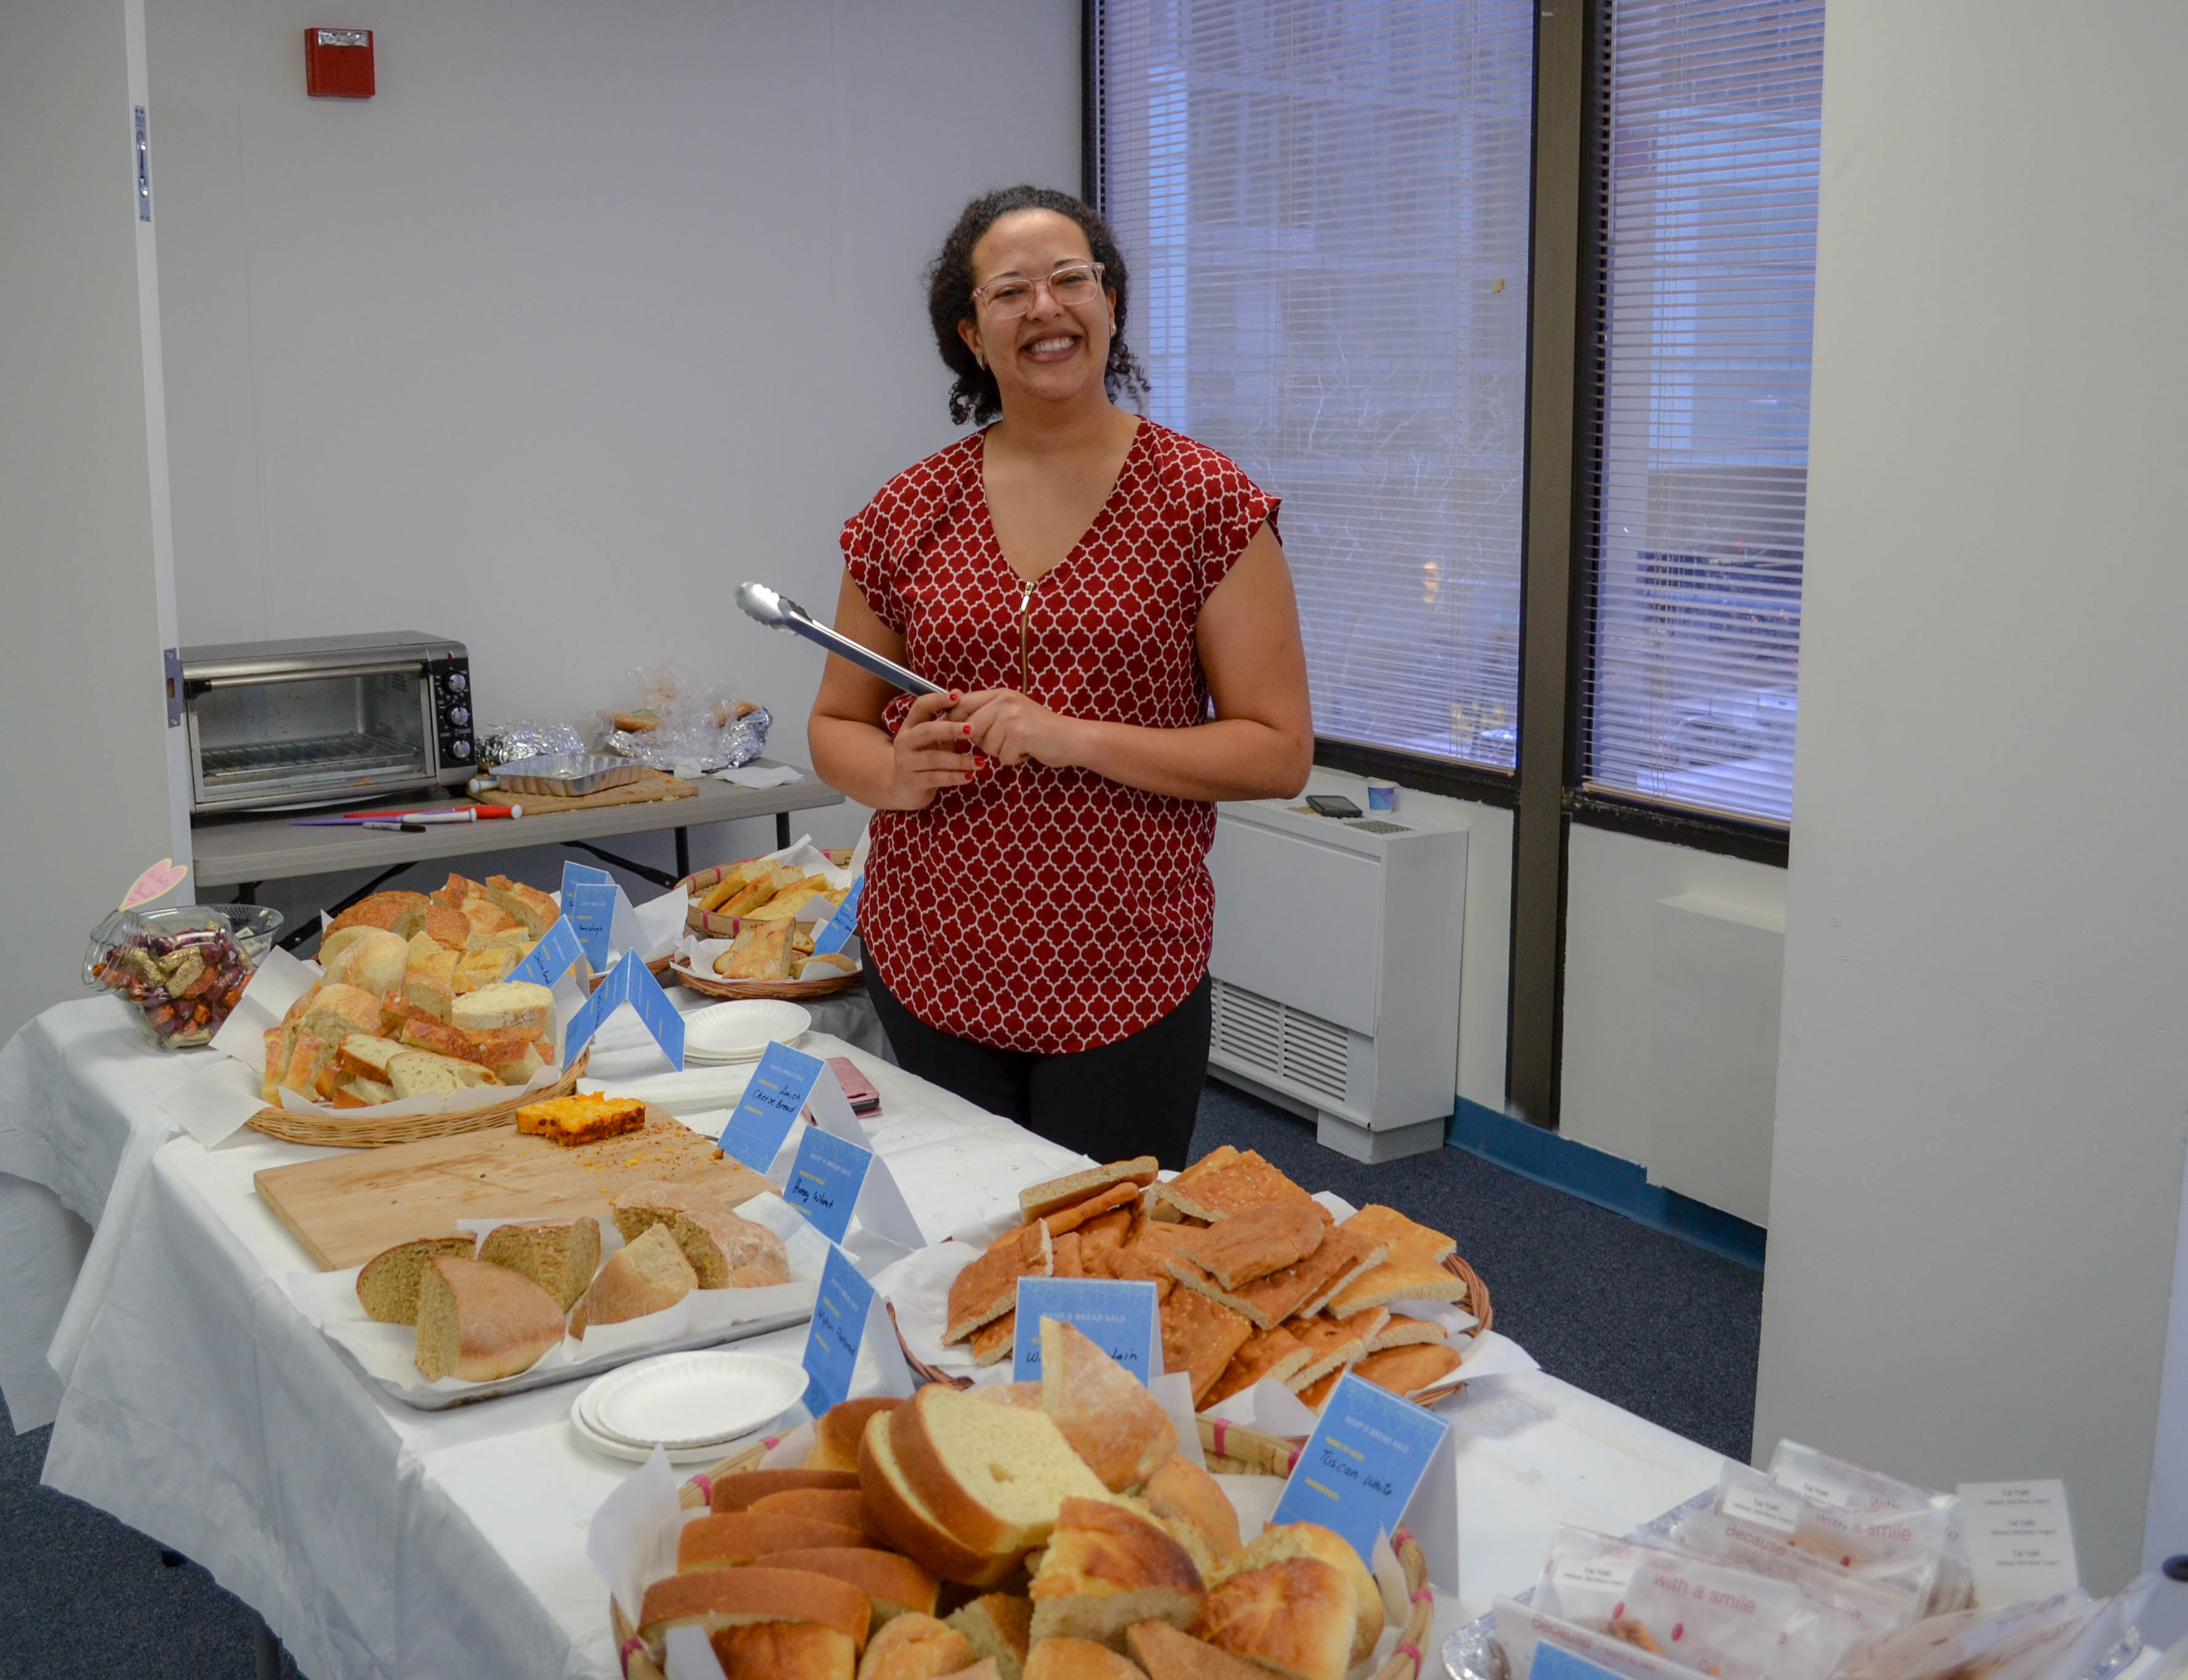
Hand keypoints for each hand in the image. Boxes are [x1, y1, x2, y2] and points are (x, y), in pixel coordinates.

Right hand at [882, 690, 976, 808]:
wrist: (905, 791)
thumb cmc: (924, 758)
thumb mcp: (934, 738)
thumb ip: (945, 719)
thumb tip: (959, 692)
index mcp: (909, 726)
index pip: (921, 706)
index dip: (938, 700)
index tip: (958, 697)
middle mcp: (904, 742)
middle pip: (927, 731)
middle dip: (951, 729)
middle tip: (973, 729)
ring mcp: (906, 762)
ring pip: (934, 758)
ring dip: (959, 760)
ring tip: (980, 762)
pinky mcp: (912, 782)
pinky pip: (936, 778)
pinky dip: (954, 777)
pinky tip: (969, 777)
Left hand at [952, 689, 1087, 768]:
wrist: (1072, 738)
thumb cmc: (1039, 730)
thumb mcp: (1011, 713)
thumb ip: (986, 712)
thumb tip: (952, 713)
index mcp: (1000, 694)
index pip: (962, 703)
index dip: (954, 722)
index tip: (958, 735)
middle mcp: (1004, 700)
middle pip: (971, 729)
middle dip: (984, 742)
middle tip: (1006, 741)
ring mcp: (1013, 716)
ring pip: (986, 745)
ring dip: (1001, 752)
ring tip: (1020, 744)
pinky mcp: (1021, 734)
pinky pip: (1002, 756)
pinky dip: (1013, 759)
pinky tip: (1027, 751)